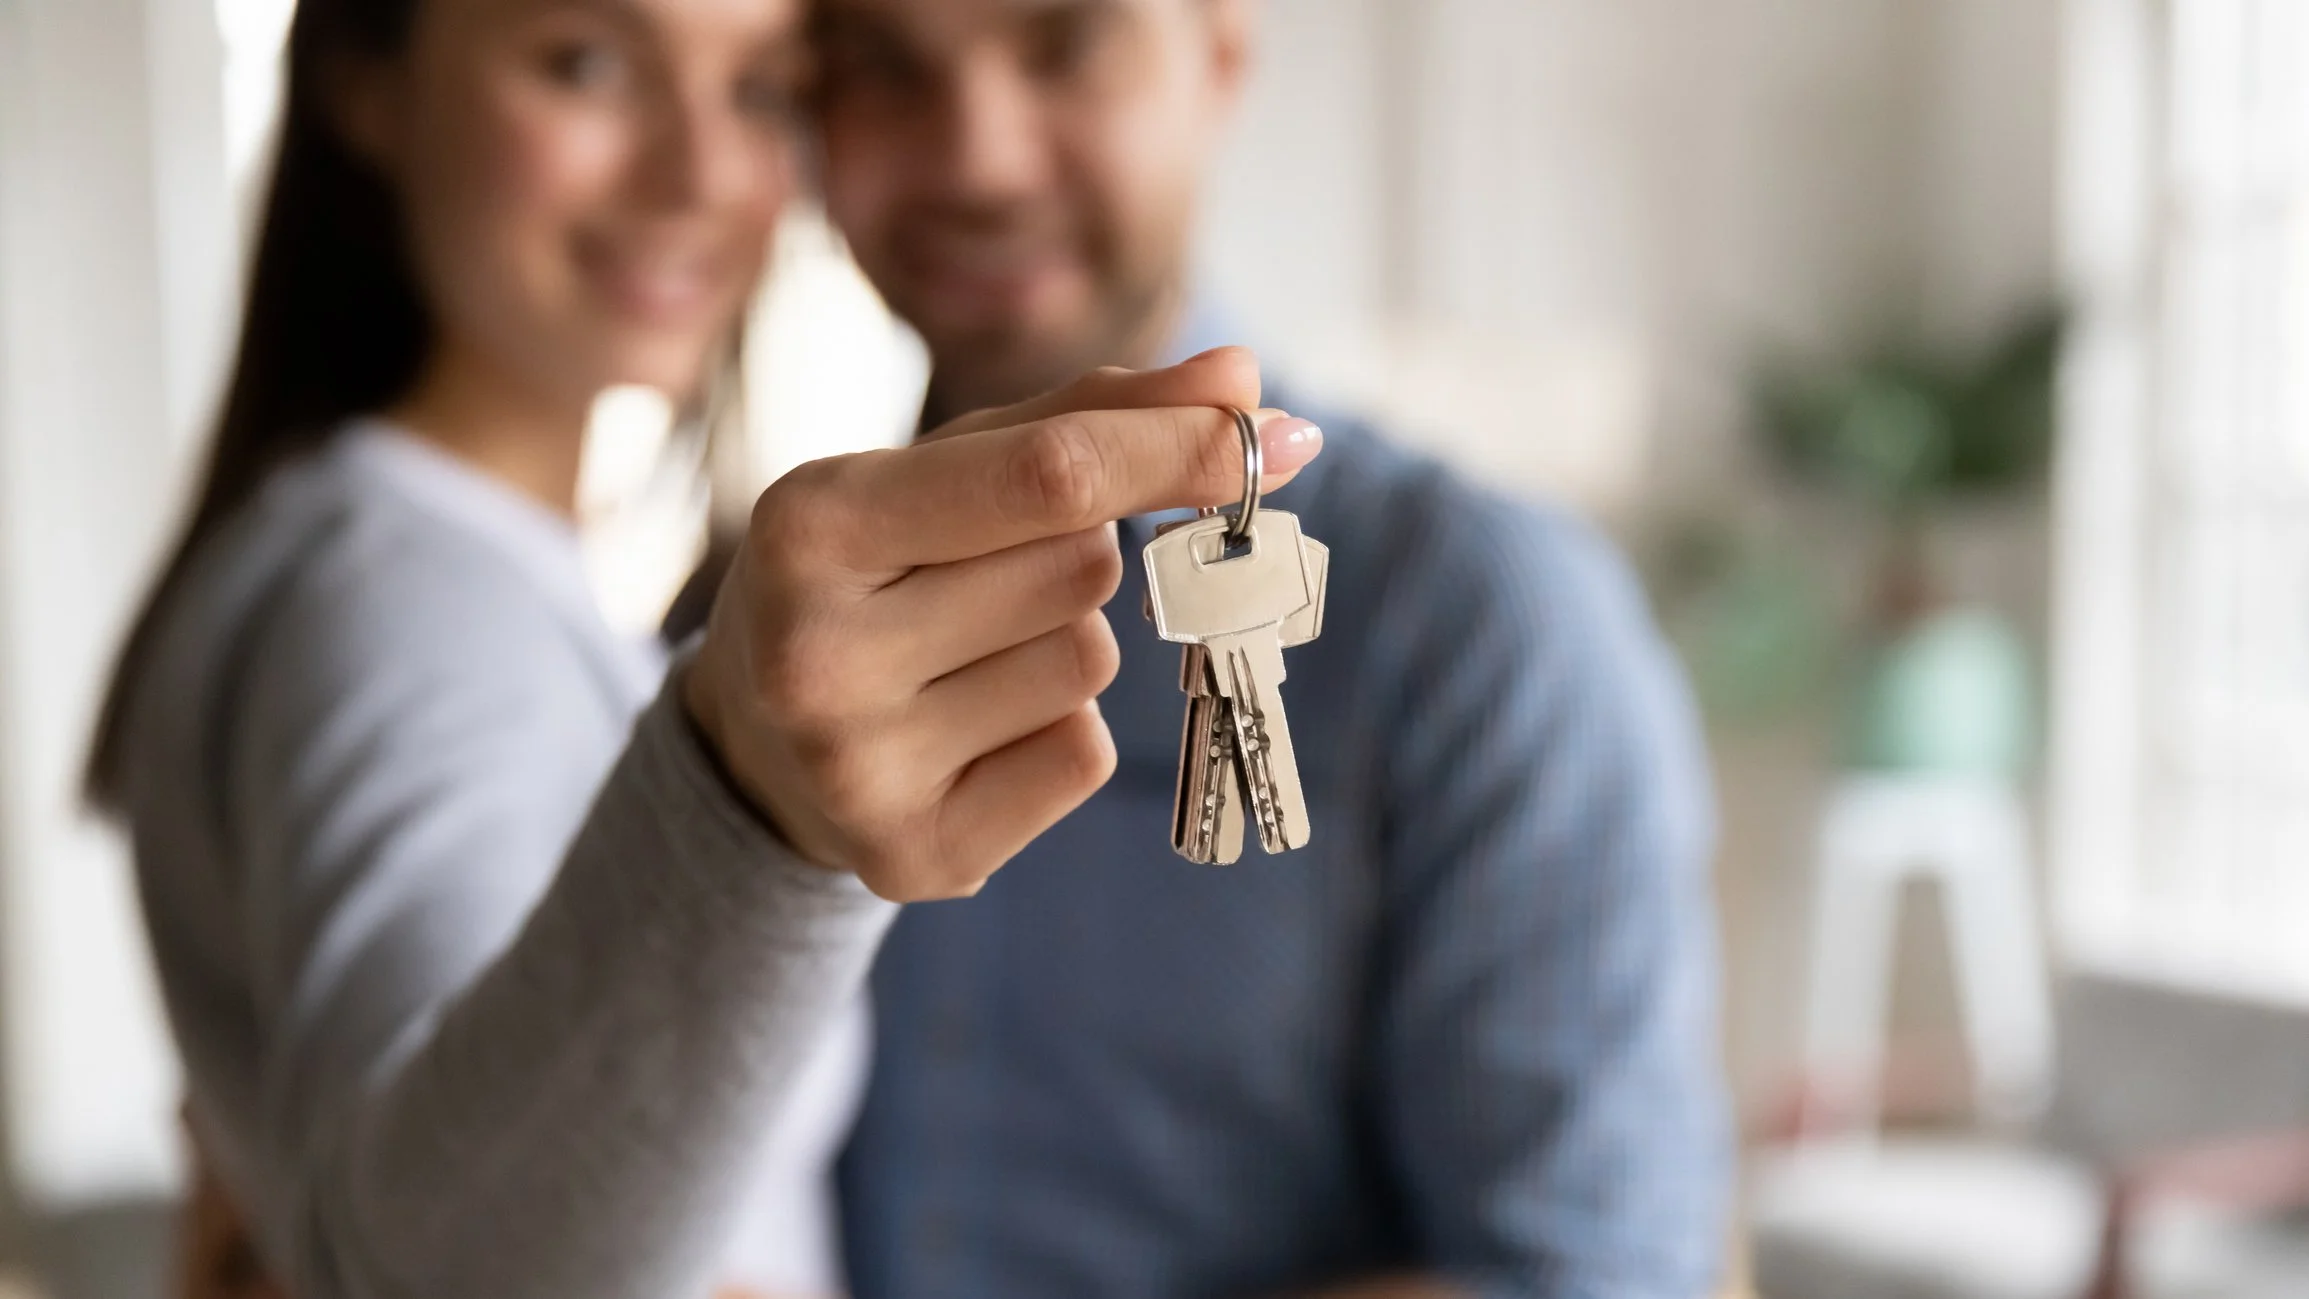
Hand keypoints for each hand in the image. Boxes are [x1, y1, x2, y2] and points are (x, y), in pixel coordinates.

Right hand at [683, 348, 1321, 901]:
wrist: (757, 739)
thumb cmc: (883, 567)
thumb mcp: (951, 469)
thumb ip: (1092, 415)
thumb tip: (1245, 378)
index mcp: (813, 523)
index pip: (1049, 476)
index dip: (1173, 450)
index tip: (1267, 434)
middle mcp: (817, 654)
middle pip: (1080, 571)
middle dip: (1077, 557)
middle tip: (985, 580)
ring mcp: (858, 770)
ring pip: (1088, 667)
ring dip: (1065, 648)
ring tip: (965, 661)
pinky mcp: (911, 856)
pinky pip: (1080, 761)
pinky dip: (1058, 737)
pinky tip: (972, 735)